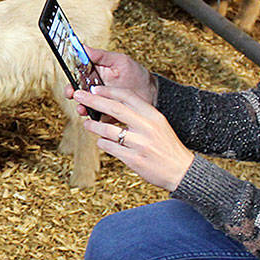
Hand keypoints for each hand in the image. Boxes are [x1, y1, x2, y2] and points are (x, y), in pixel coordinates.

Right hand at [64, 46, 156, 117]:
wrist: (151, 92)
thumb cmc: (136, 73)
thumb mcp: (120, 60)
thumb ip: (101, 55)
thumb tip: (84, 47)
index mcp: (96, 75)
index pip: (78, 78)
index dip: (71, 82)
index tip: (70, 86)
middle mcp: (96, 89)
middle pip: (79, 93)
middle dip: (74, 95)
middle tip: (74, 96)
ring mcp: (102, 102)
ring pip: (87, 106)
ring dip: (83, 108)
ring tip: (84, 109)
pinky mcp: (108, 114)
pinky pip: (98, 118)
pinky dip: (95, 120)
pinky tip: (96, 118)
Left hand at [75, 84, 194, 191]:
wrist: (180, 170)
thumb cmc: (167, 146)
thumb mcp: (158, 124)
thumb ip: (140, 114)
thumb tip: (114, 104)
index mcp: (153, 115)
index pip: (127, 96)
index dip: (108, 90)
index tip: (94, 89)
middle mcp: (146, 127)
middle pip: (114, 108)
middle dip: (92, 100)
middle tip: (79, 95)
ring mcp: (139, 144)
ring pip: (107, 130)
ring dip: (93, 125)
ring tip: (87, 123)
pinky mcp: (133, 159)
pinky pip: (110, 147)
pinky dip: (102, 143)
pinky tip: (102, 141)